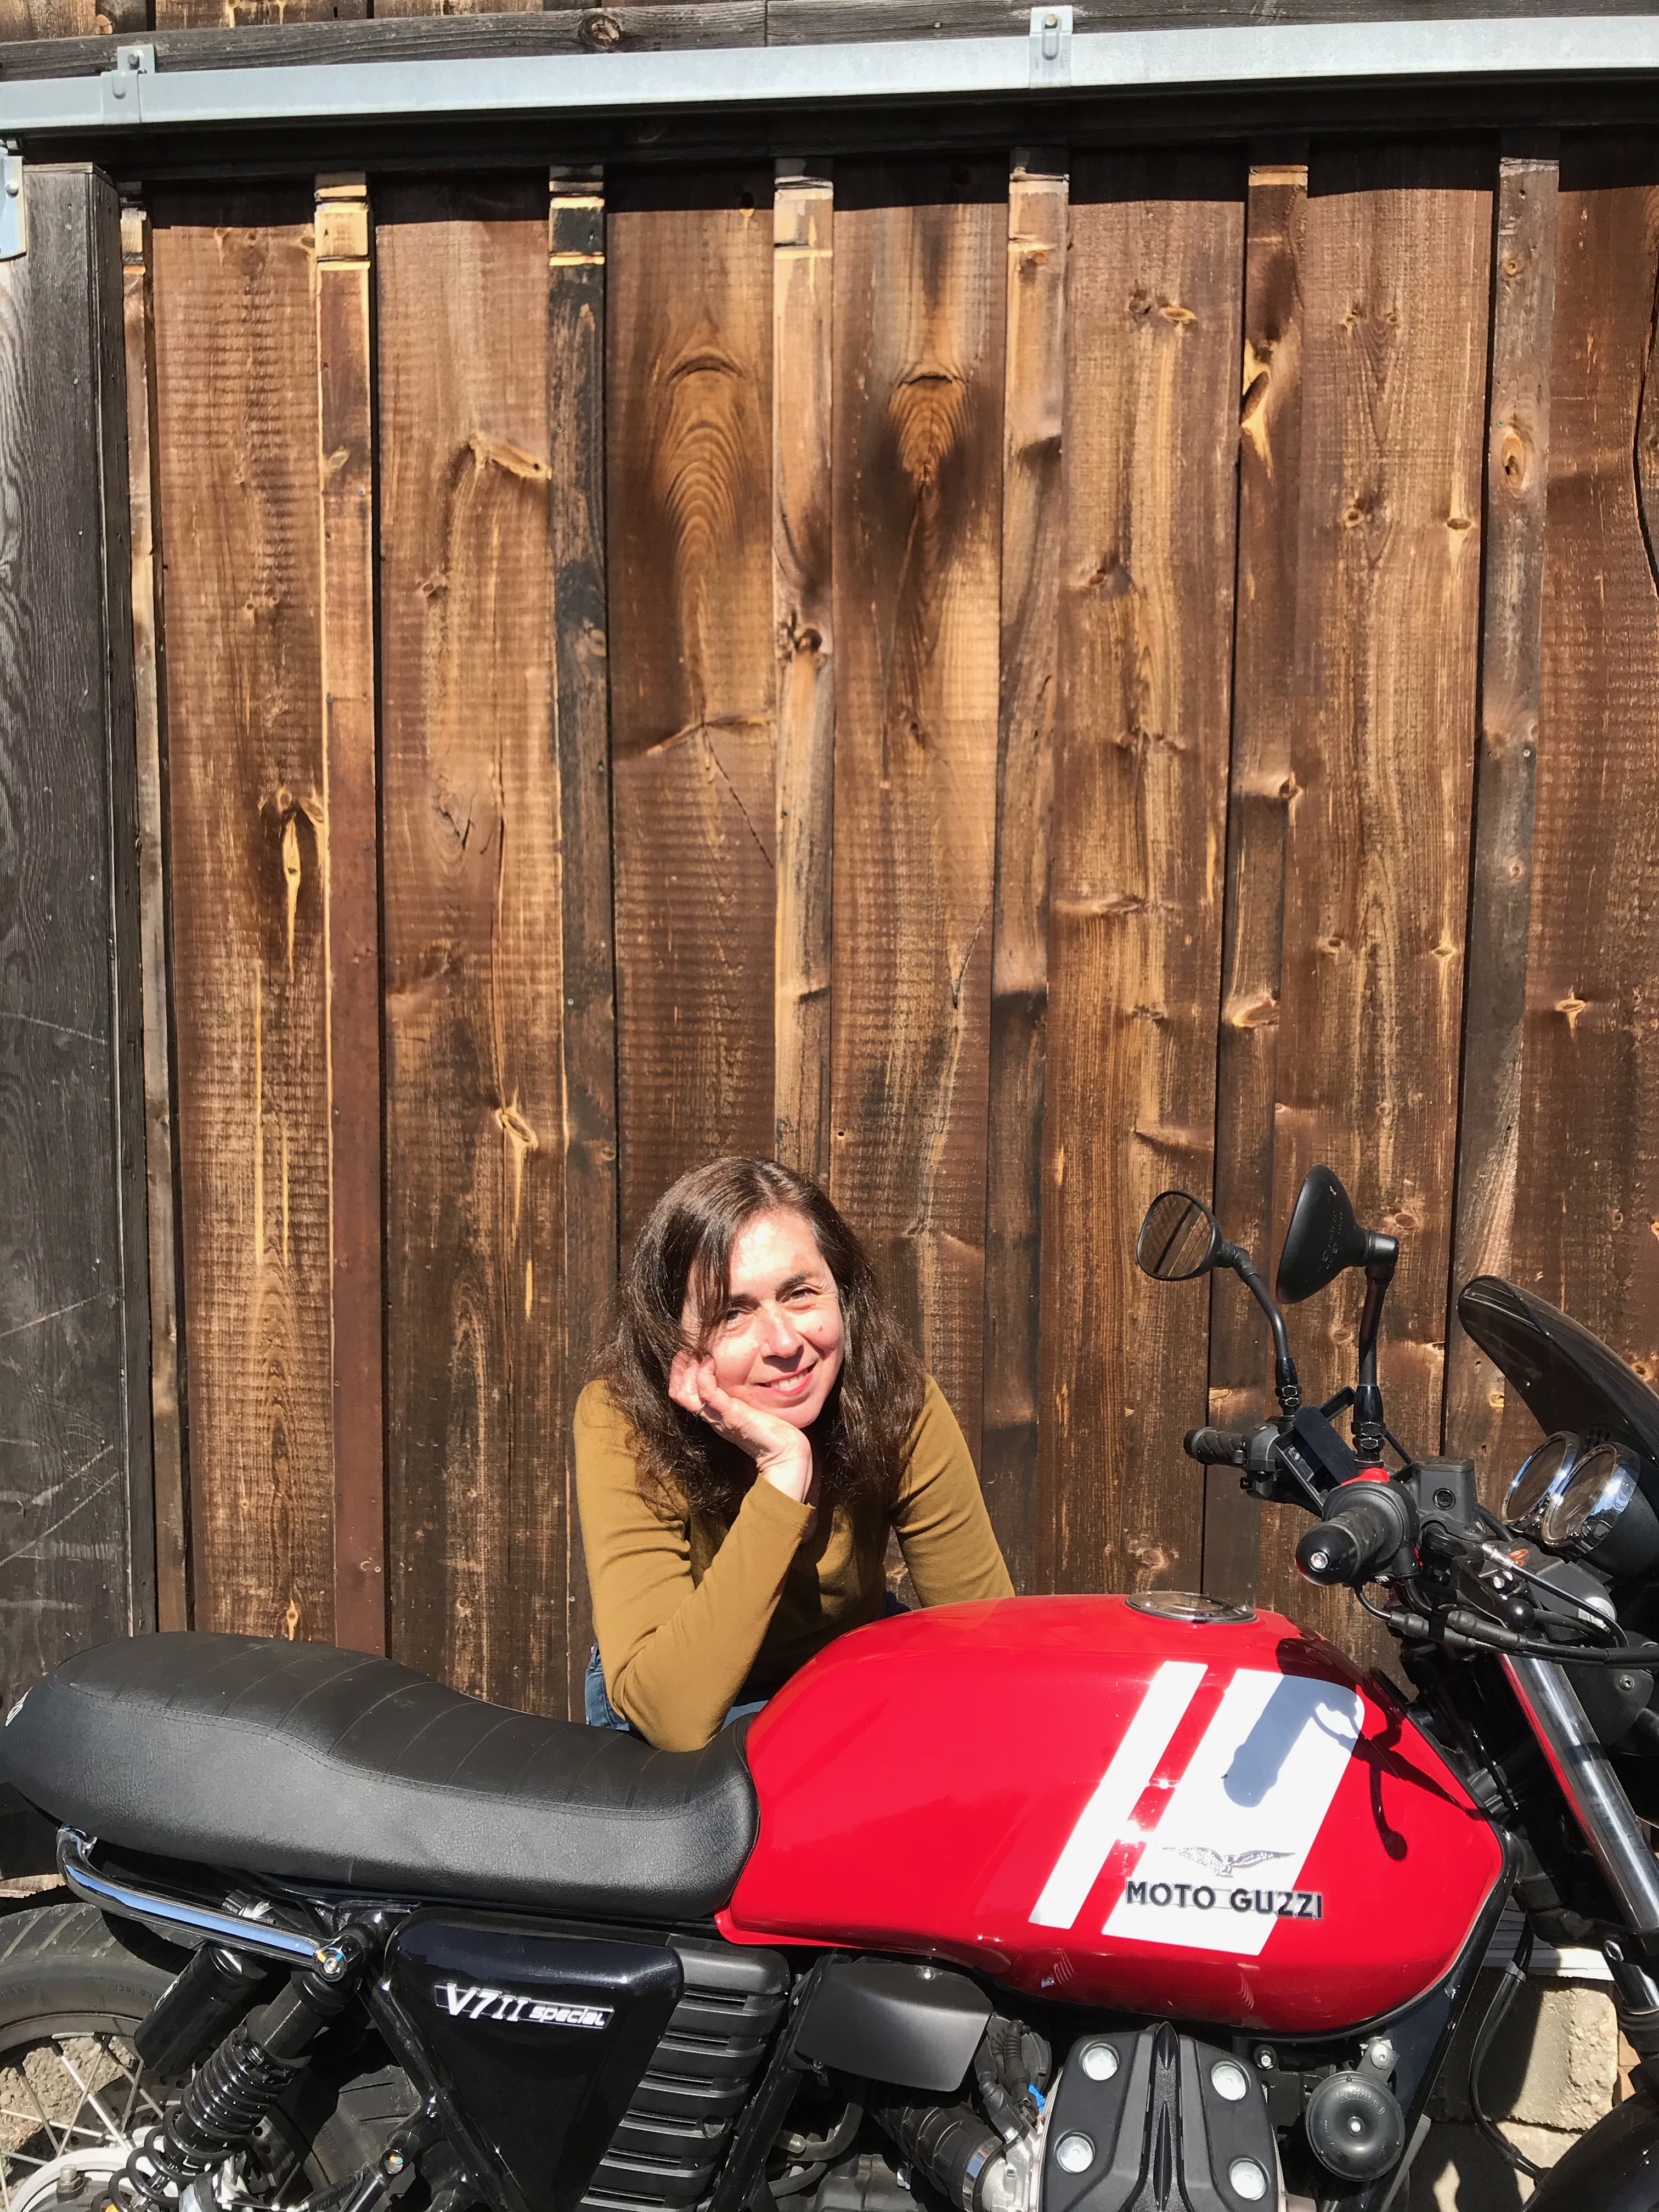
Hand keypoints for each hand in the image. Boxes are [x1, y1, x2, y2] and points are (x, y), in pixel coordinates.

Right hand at [669, 1351, 817, 1507]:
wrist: (784, 1453)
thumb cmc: (771, 1428)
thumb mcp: (748, 1405)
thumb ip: (740, 1394)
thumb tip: (741, 1373)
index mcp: (714, 1412)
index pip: (682, 1392)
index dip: (680, 1371)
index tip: (689, 1352)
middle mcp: (711, 1415)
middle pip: (678, 1392)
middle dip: (679, 1367)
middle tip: (689, 1349)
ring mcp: (719, 1416)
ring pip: (685, 1393)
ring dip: (688, 1368)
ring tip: (699, 1352)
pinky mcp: (731, 1415)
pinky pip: (708, 1393)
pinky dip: (704, 1374)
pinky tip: (711, 1362)